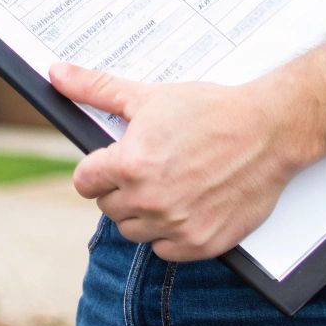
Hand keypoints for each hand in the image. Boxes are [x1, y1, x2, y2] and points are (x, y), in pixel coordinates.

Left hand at [51, 62, 316, 261]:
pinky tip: (183, 208)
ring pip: (133, 230)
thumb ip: (94, 88)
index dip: (96, 170)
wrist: (269, 131)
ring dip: (141, 213)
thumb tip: (56, 74)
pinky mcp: (203, 243)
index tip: (112, 162)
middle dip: (119, 189)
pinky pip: (165, 251)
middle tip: (146, 170)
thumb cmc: (208, 111)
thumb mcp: (146, 96)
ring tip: (164, 187)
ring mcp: (177, 225)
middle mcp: (150, 200)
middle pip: (107, 207)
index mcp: (129, 166)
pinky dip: (169, 235)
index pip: (84, 182)